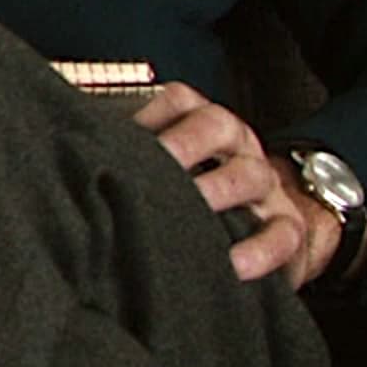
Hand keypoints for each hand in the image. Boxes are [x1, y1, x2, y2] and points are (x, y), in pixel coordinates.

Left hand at [131, 82, 344, 288]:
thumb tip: (77, 168)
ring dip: (217, 191)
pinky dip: (259, 250)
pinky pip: (281, 234)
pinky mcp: (289, 229)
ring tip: (184, 217)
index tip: (117, 139)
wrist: (266, 234)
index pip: (180, 101)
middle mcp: (238, 146)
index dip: (150, 113)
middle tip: (148, 171)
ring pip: (251, 175)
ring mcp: (267, 187)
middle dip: (182, 144)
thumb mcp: (172, 174)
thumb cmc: (197, 201)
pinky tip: (232, 264)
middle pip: (216, 126)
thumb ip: (135, 164)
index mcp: (204, 126)